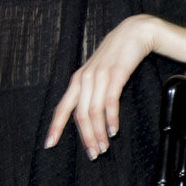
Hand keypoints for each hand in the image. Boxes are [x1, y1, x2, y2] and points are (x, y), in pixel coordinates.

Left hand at [47, 14, 185, 158]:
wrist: (135, 32)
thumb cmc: (119, 54)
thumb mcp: (100, 72)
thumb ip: (93, 89)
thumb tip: (91, 112)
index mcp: (78, 80)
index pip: (62, 107)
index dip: (55, 127)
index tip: (50, 144)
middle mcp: (84, 78)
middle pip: (79, 115)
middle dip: (86, 137)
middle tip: (93, 154)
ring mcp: (99, 76)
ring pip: (93, 111)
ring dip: (98, 133)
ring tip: (104, 147)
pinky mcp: (115, 74)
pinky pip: (110, 101)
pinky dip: (111, 119)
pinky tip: (114, 130)